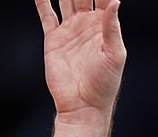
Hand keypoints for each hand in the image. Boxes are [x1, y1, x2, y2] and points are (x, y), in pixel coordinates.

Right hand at [35, 0, 126, 118]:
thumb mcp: (115, 55)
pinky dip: (42, 0)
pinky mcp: (53, 39)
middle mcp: (87, 24)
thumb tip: (115, 1)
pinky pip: (46, 14)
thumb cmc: (104, 84)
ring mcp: (70, 30)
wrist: (83, 105)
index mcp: (105, 26)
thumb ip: (112, 27)